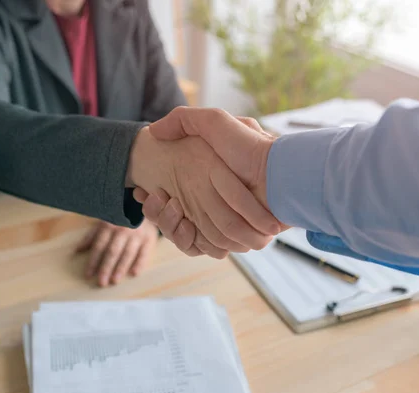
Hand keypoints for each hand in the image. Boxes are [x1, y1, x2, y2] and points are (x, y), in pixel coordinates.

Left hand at [76, 219, 157, 286]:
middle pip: (112, 251)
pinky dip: (140, 263)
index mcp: (109, 226)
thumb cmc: (120, 218)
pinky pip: (144, 252)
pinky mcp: (149, 238)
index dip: (93, 261)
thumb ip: (91, 236)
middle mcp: (122, 230)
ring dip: (121, 268)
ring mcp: (137, 234)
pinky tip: (134, 273)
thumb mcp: (104, 222)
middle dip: (106, 268)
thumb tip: (77, 250)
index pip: (99, 246)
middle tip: (101, 282)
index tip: (88, 275)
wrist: (143, 208)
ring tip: (114, 281)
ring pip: (127, 253)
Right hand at [126, 109, 280, 258]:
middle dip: (155, 209)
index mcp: (205, 182)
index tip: (140, 190)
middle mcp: (210, 202)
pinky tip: (181, 223)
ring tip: (160, 206)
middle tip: (142, 196)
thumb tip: (154, 132)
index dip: (153, 194)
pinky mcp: (226, 238)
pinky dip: (185, 237)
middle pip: (170, 215)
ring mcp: (218, 221)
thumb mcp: (214, 122)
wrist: (279, 176)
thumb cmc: (248, 147)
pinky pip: (197, 245)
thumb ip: (184, 120)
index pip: (168, 194)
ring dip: (166, 221)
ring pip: (180, 231)